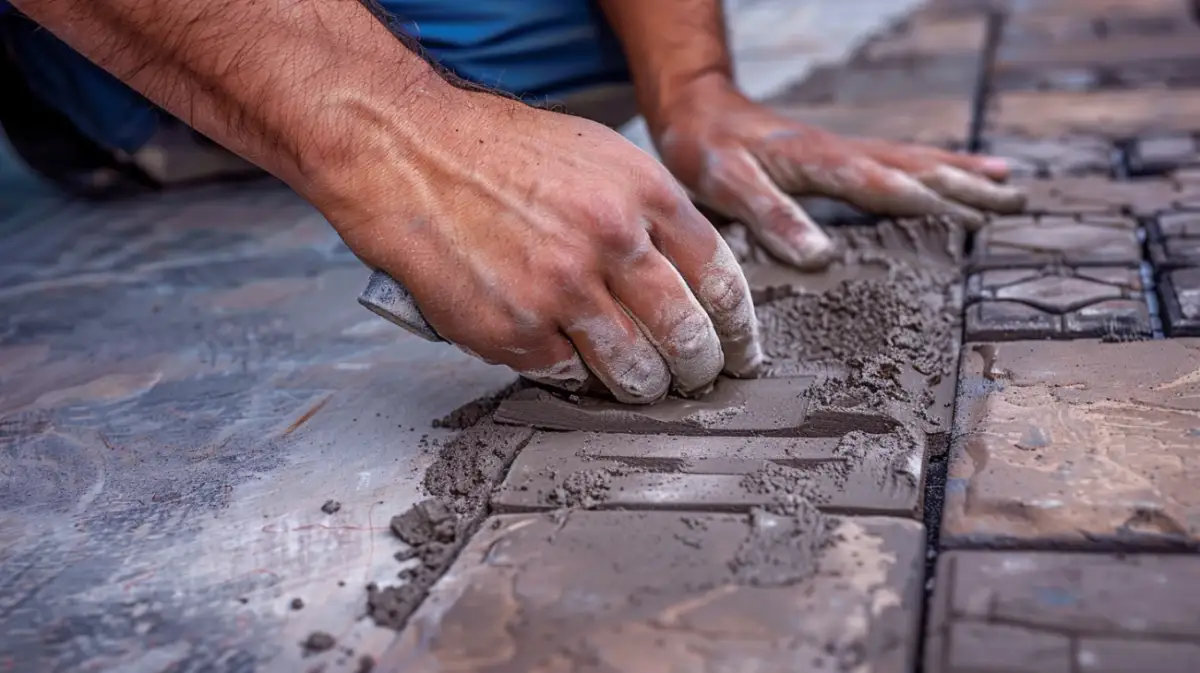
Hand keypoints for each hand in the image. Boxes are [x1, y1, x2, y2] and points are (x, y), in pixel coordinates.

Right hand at [326, 86, 761, 403]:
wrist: (408, 151)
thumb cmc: (498, 152)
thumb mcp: (599, 157)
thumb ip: (650, 214)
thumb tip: (692, 277)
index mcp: (643, 194)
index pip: (720, 281)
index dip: (739, 329)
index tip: (740, 351)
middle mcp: (611, 242)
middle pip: (687, 335)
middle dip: (700, 369)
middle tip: (697, 379)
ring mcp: (561, 290)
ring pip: (634, 370)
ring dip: (644, 386)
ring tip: (641, 384)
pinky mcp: (513, 330)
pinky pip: (566, 375)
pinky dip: (574, 376)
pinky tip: (572, 364)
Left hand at [650, 75, 1025, 268]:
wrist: (696, 111)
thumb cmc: (707, 149)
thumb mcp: (728, 185)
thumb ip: (771, 217)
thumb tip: (820, 258)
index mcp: (820, 161)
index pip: (881, 184)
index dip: (925, 201)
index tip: (971, 218)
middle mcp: (842, 152)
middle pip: (914, 168)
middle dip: (964, 185)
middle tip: (1013, 203)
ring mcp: (845, 152)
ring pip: (914, 161)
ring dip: (960, 174)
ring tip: (1007, 185)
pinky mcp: (839, 156)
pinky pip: (897, 162)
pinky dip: (934, 167)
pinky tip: (954, 174)